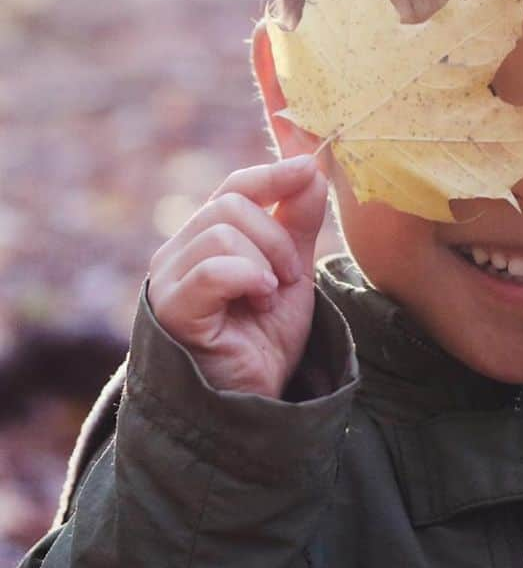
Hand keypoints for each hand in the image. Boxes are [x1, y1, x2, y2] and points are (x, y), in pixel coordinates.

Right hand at [147, 155, 327, 397]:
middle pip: (231, 204)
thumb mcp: (292, 268)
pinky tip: (260, 302)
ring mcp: (168, 281)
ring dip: (264, 264)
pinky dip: (248, 279)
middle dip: (276, 238)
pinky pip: (211, 270)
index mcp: (204, 238)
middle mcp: (178, 253)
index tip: (309, 170)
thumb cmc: (264, 336)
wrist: (254, 399)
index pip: (234, 186)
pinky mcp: (171, 311)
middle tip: (289, 278)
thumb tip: (310, 168)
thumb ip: (298, 220)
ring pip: (221, 233)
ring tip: (269, 298)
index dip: (273, 174)